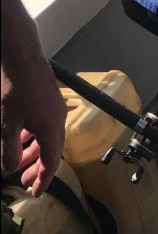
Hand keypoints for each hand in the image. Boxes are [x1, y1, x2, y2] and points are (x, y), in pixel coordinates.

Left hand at [1, 57, 66, 195]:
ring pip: (48, 136)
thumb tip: (10, 168)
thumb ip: (9, 149)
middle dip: (38, 167)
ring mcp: (55, 106)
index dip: (44, 179)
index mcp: (51, 127)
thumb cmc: (15, 88)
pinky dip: (34, 135)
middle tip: (24, 181)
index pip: (51, 161)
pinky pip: (45, 123)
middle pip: (52, 149)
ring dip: (34, 151)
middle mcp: (58, 118)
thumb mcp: (7, 124)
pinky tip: (21, 135)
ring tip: (19, 160)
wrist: (22, 56)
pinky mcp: (49, 97)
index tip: (35, 193)